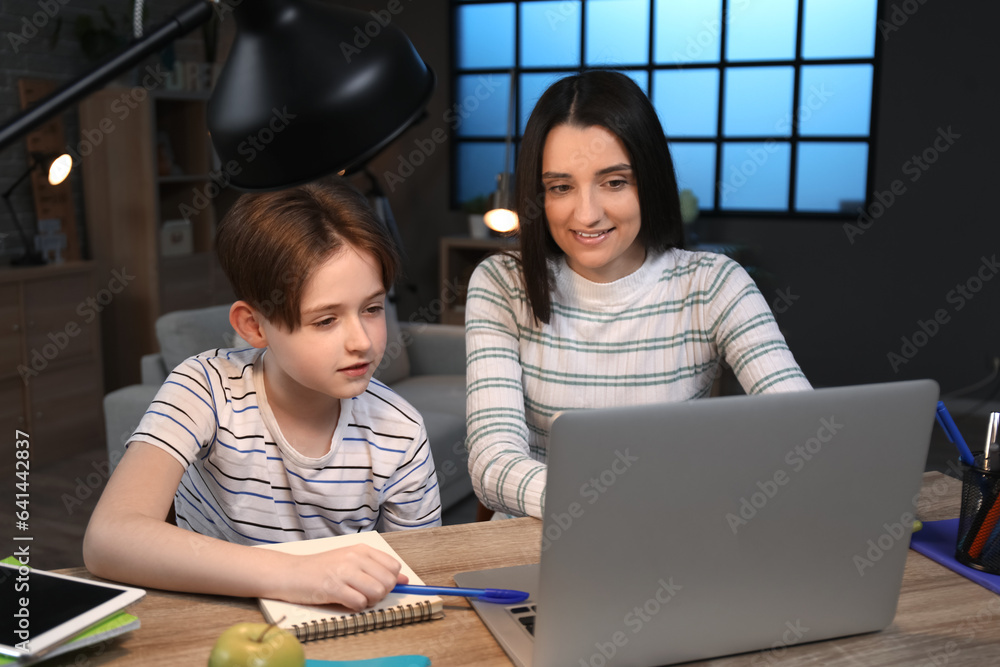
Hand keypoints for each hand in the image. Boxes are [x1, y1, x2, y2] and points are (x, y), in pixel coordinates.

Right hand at [275, 544, 408, 610]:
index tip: (377, 585)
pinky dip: (356, 607)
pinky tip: (346, 602)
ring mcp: (344, 571)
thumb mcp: (350, 562)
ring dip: (369, 601)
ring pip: (377, 592)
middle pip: (388, 582)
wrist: (290, 573)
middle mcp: (355, 557)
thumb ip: (377, 569)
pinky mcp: (333, 587)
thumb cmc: (321, 569)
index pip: (394, 566)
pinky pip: (359, 602)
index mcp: (361, 549)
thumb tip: (404, 580)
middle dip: (381, 594)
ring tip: (356, 598)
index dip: (390, 581)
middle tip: (365, 594)